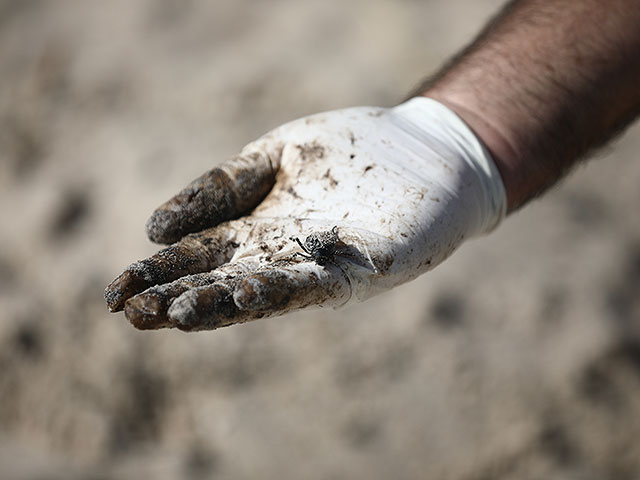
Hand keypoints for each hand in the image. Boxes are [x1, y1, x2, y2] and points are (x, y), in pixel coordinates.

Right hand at [104, 98, 505, 330]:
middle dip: (176, 298)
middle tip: (132, 315)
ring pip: (259, 291)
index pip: (195, 256)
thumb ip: (219, 187)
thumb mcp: (272, 157)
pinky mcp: (359, 269)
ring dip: (218, 304)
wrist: (422, 149)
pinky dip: (275, 291)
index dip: (156, 274)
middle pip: (219, 281)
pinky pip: (312, 283)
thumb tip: (153, 227)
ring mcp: (318, 266)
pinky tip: (242, 293)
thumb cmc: (349, 153)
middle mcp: (280, 256)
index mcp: (255, 230)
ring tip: (176, 314)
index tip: (115, 294)